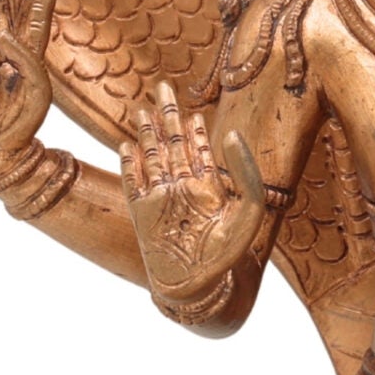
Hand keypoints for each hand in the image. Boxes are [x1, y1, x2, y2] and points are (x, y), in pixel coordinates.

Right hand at [122, 80, 266, 297]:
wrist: (198, 288)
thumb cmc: (228, 255)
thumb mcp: (249, 210)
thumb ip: (245, 172)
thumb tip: (231, 133)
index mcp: (209, 187)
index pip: (199, 149)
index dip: (194, 128)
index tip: (192, 108)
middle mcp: (183, 189)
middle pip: (173, 144)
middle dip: (168, 115)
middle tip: (162, 87)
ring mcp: (160, 200)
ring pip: (152, 157)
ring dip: (148, 133)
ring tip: (143, 110)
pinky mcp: (141, 214)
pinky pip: (132, 181)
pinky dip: (129, 162)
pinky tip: (126, 145)